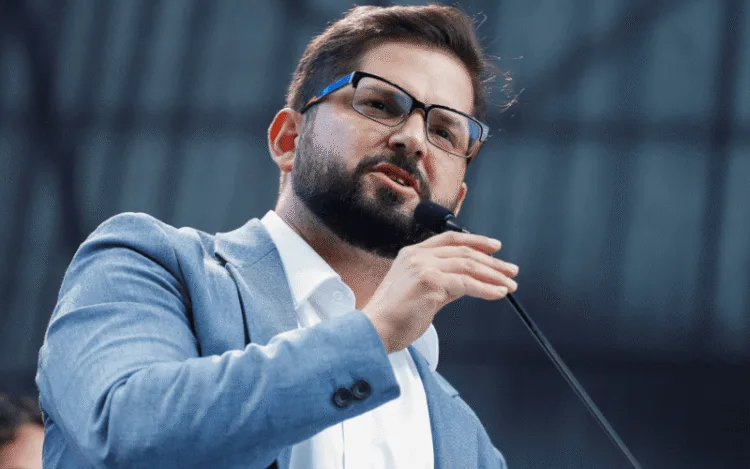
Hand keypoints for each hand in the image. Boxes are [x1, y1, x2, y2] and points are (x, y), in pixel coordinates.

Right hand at [362, 231, 518, 353]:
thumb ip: (441, 282)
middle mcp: (418, 256)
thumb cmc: (392, 317)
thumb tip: (468, 282)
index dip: (476, 241)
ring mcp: (424, 267)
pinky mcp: (431, 283)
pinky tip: (498, 293)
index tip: (495, 247)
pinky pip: (467, 283)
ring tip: (509, 284)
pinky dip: (486, 289)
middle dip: (492, 261)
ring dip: (494, 275)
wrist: (374, 331)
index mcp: (412, 254)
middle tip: (510, 270)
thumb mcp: (417, 291)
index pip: (450, 240)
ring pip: (468, 265)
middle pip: (464, 252)